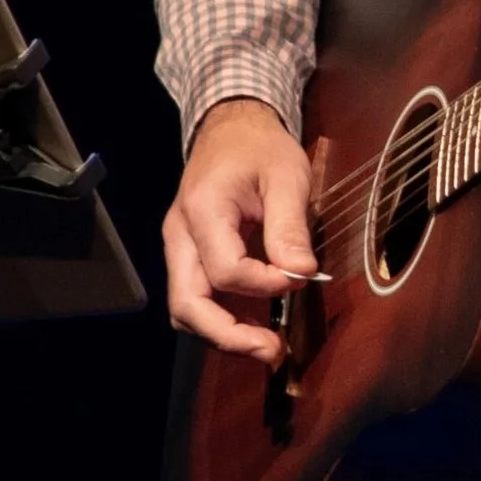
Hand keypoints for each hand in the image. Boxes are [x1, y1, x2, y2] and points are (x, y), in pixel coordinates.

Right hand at [163, 98, 317, 361]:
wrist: (231, 129)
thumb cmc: (260, 148)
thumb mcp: (286, 176)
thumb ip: (290, 226)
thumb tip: (301, 273)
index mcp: (202, 211)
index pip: (225, 270)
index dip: (264, 284)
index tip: (300, 277)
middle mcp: (180, 235)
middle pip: (187, 304)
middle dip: (228, 336)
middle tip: (272, 352)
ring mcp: (180, 249)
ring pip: (186, 309)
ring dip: (223, 335)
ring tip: (267, 348)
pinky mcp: (189, 257)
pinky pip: (197, 299)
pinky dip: (222, 320)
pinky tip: (256, 328)